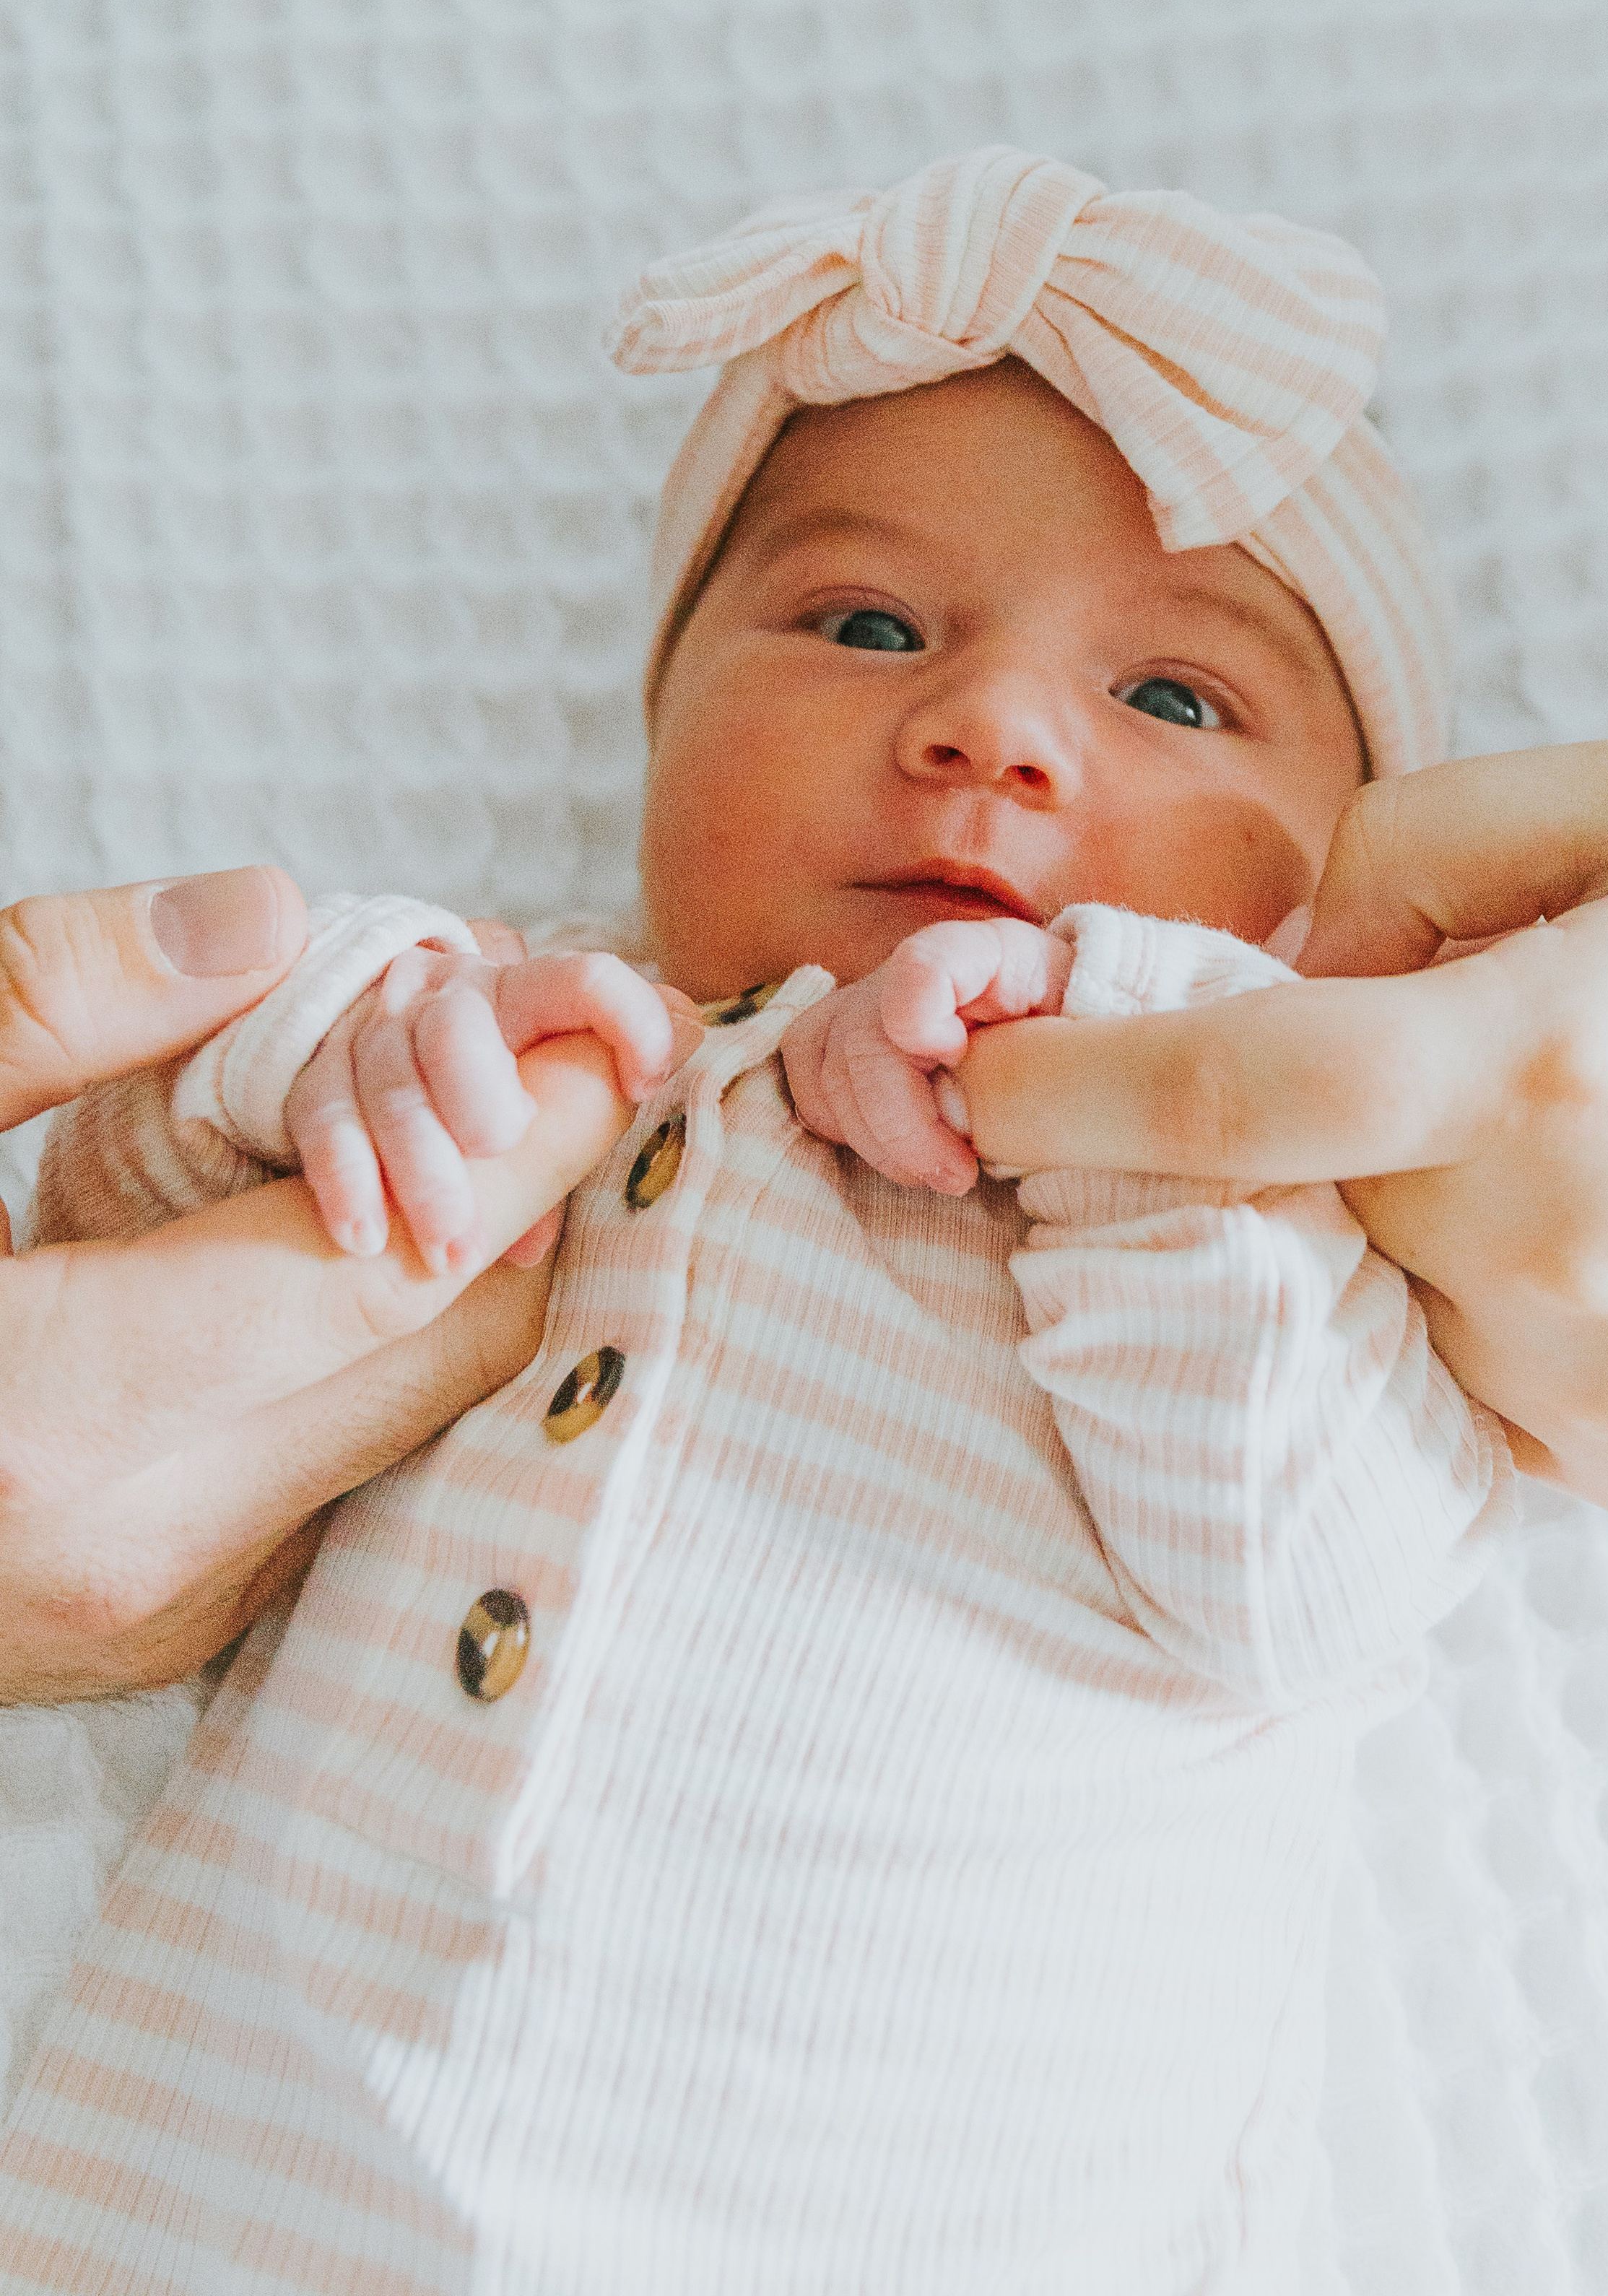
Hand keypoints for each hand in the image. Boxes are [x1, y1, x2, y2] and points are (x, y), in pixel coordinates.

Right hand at [0, 868, 625, 1698]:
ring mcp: (154, 1621)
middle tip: (535, 1041)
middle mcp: (138, 1555)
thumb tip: (259, 915)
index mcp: (54, 1421)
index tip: (607, 1021)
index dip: (535, 1133)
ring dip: (454, 1268)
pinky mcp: (154, 1636)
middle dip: (519, 1186)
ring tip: (442, 1123)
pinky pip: (340, 1472)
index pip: (401, 1267)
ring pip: (413, 1420)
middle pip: (445, 1350)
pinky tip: (332, 1244)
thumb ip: (38, 1007)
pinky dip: (369, 1348)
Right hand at [284, 942, 700, 1273]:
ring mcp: (377, 1028)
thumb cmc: (502, 1106)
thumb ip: (608, 1081)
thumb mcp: (559, 1094)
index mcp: (524, 990)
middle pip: (459, 1030)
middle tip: (501, 1151)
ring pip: (391, 1082)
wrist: (398, 1094)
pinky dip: (345, 1179)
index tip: (649, 1081)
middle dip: (482, 1098)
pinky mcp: (319, 1071)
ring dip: (421, 1172)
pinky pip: (322, 1113)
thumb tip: (689, 1044)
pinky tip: (365, 1238)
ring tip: (449, 1252)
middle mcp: (447, 993)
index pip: (582, 982)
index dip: (626, 1021)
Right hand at [783, 918, 1070, 1190]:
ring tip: (936, 1171)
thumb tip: (977, 1110)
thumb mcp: (1083, 1033)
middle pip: (862, 1041)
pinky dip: (842, 1126)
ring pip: (828, 1070)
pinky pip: (808, 1082)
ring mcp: (870, 1004)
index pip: (921, 967)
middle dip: (902, 1125)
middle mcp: (909, 972)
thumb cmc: (1072, 1034)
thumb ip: (1047, 1051)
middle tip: (957, 1175)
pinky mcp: (844, 1041)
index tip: (956, 1060)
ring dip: (878, 1140)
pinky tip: (892, 1149)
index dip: (919, 1020)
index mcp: (977, 954)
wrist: (1060, 1030)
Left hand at [951, 744, 1607, 1532]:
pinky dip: (1487, 1318)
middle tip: (1391, 1068)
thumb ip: (1411, 841)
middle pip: (1300, 1202)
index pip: (1238, 1093)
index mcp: (1558, 1057)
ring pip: (1383, 1311)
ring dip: (1401, 1230)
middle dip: (1281, 1139)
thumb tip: (1269, 952)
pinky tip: (1607, 1242)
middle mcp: (1569, 1249)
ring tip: (1554, 1147)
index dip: (1073, 1086)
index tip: (973, 1076)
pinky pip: (1478, 1399)